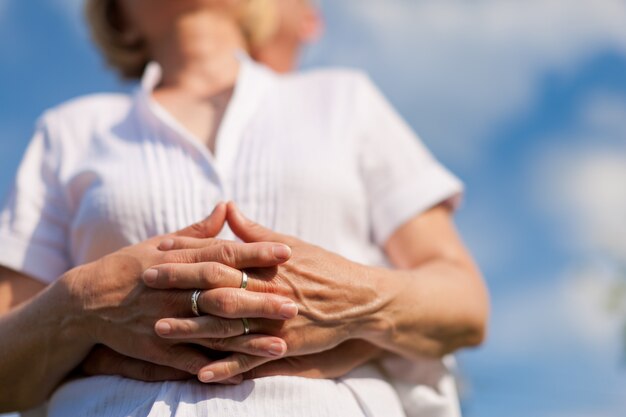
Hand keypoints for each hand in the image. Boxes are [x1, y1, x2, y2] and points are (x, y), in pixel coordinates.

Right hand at [70, 203, 297, 379]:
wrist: (88, 301)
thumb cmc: (130, 266)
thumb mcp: (161, 243)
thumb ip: (199, 231)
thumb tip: (227, 207)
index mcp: (179, 261)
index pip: (224, 253)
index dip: (256, 252)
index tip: (286, 251)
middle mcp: (176, 291)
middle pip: (225, 293)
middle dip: (260, 300)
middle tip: (294, 304)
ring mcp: (168, 321)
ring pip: (214, 331)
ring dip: (248, 340)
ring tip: (280, 344)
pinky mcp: (159, 349)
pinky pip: (192, 360)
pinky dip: (217, 368)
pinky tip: (244, 374)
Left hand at [146, 202, 384, 381]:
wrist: (360, 298)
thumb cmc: (325, 267)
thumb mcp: (292, 243)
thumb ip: (255, 231)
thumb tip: (228, 208)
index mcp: (266, 264)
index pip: (219, 255)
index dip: (188, 252)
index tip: (158, 248)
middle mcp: (266, 290)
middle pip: (215, 287)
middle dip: (179, 284)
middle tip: (145, 281)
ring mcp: (274, 320)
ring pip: (227, 327)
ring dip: (191, 328)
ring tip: (159, 329)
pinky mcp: (285, 345)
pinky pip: (251, 360)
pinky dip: (227, 368)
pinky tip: (201, 373)